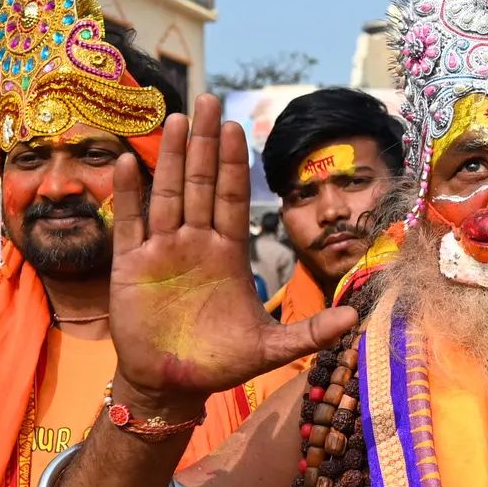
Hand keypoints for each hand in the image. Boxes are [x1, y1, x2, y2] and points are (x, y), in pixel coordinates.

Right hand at [109, 95, 356, 409]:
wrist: (172, 385)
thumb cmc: (220, 362)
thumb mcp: (271, 348)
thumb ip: (311, 332)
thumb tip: (356, 318)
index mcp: (229, 254)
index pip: (233, 198)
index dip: (234, 164)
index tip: (236, 127)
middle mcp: (196, 243)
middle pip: (201, 184)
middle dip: (204, 144)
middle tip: (208, 101)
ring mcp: (162, 251)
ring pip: (168, 194)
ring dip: (171, 158)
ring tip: (177, 119)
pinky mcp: (131, 266)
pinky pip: (130, 224)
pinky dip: (130, 195)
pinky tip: (131, 162)